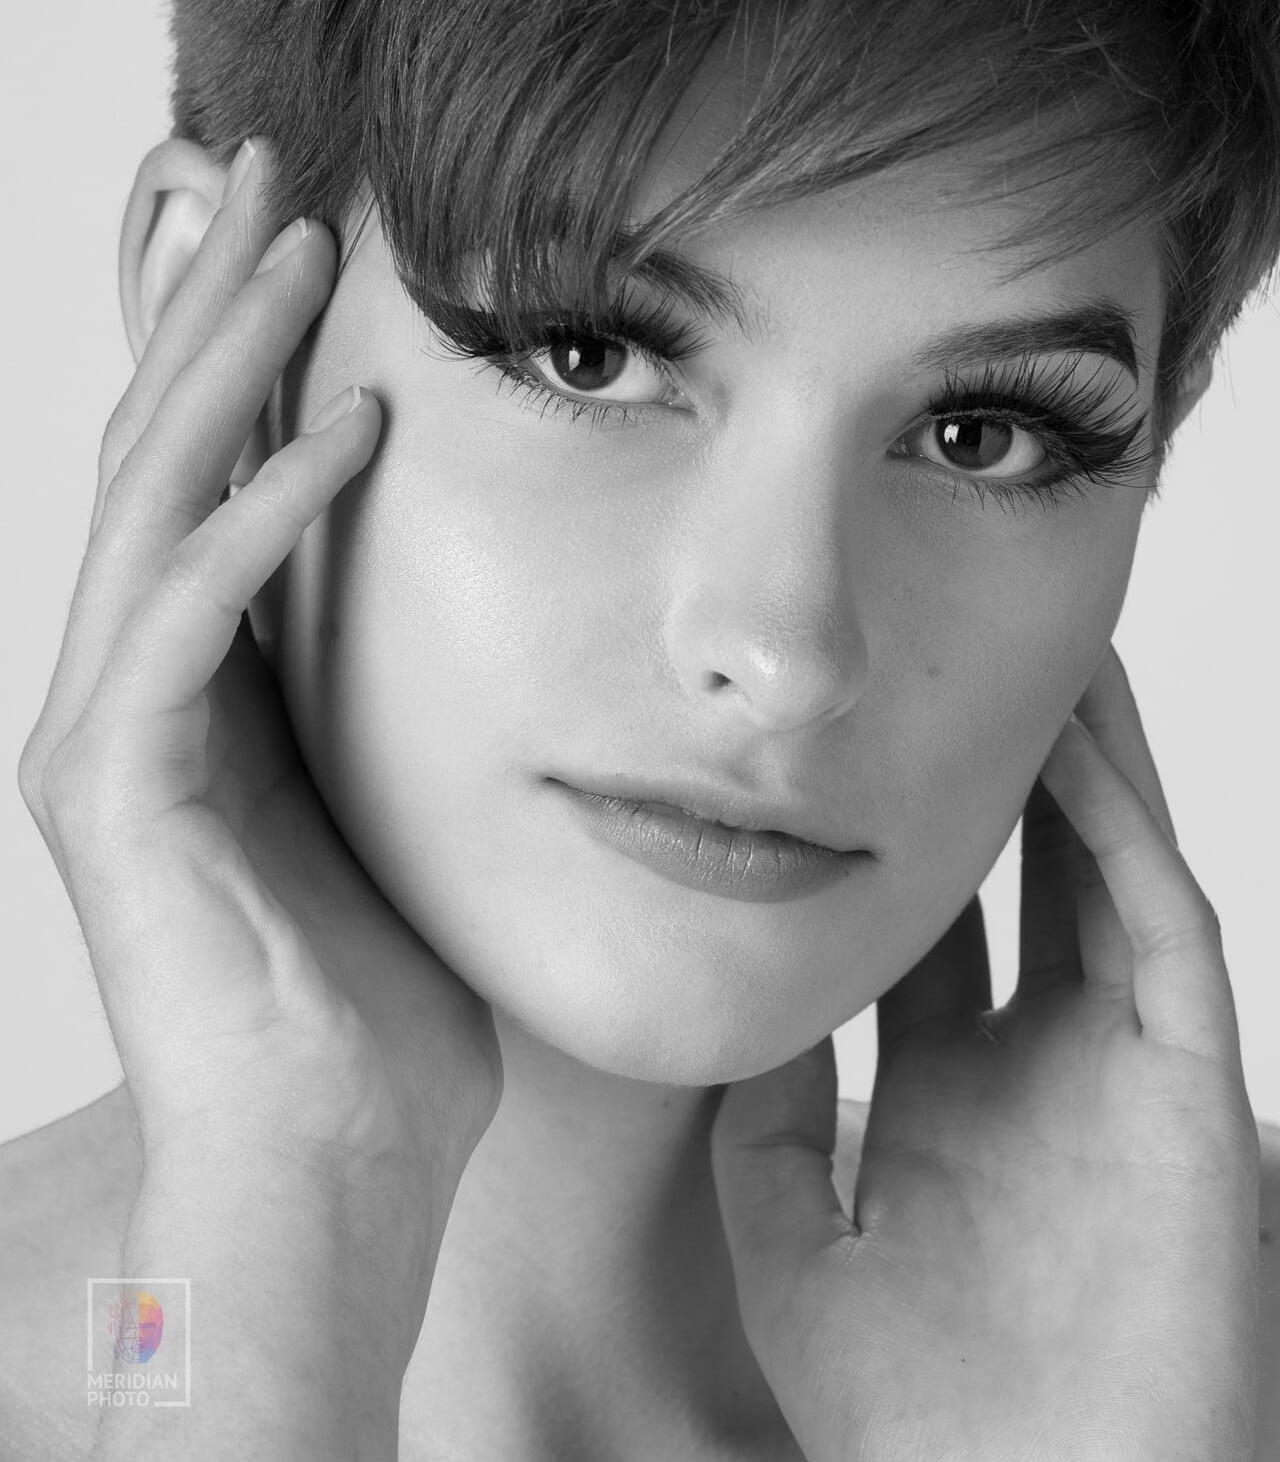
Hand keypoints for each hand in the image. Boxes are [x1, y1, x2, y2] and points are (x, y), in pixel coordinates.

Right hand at [17, 138, 500, 1344]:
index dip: (230, 343)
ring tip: (287, 234)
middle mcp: (130, 688)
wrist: (336, 1163)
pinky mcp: (119, 797)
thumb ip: (381, 683)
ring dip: (218, 362)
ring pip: (149, 500)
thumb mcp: (390, 794)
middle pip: (156, 450)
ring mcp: (108, 737)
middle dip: (202, 302)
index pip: (202, 473)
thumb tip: (450, 583)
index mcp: (199, 685)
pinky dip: (262, 519)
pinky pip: (189, 623)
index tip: (286, 226)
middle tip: (261, 164)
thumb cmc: (382, 996)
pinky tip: (343, 430)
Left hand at [710, 645, 1260, 1461]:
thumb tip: (753, 1003)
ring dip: (1087, 772)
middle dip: (1010, 781)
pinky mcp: (1191, 1088)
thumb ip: (766, 1123)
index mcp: (951, 1098)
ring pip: (1111, 879)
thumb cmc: (910, 1418)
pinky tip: (1079, 759)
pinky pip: (1163, 935)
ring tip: (1050, 661)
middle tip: (972, 674)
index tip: (862, 756)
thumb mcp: (795, 1246)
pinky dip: (1125, 839)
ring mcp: (1121, 1069)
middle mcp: (1042, 1067)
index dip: (905, 845)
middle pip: (1032, 885)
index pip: (933, 936)